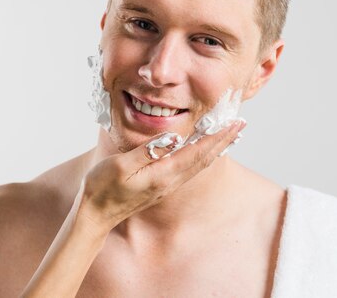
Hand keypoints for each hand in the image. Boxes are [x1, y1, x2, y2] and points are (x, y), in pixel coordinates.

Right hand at [78, 120, 245, 231]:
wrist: (95, 214)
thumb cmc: (102, 187)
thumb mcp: (122, 165)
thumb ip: (149, 150)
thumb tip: (174, 137)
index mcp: (162, 174)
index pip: (197, 152)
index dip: (217, 137)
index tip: (234, 123)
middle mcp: (169, 181)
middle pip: (203, 159)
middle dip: (223, 141)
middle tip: (240, 125)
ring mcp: (166, 186)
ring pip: (198, 165)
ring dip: (215, 149)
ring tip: (229, 136)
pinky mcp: (160, 186)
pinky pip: (188, 168)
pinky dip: (201, 156)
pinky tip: (202, 152)